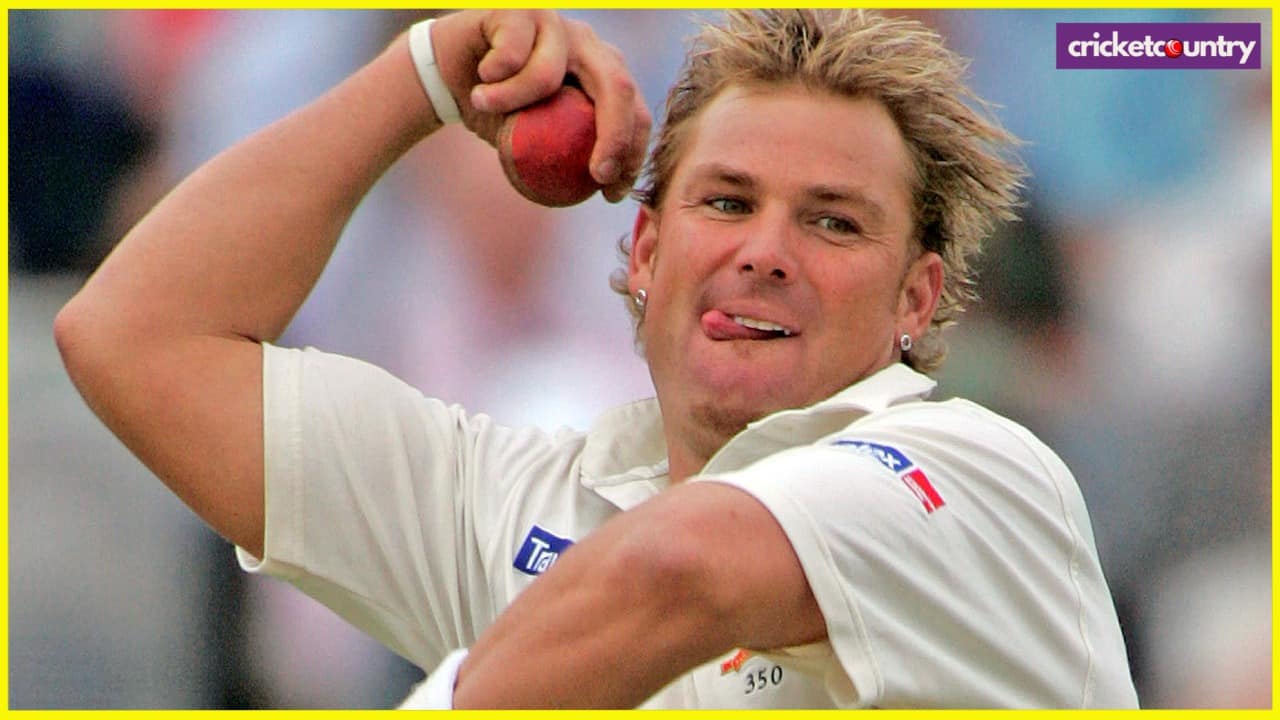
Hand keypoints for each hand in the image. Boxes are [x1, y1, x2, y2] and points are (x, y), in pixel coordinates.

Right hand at [429, 10, 650, 201]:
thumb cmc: (499, 112)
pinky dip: (492, 78)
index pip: (634, 109)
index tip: (612, 192)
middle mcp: (587, 43)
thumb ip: (569, 155)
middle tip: (595, 174)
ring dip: (510, 102)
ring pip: (547, 74)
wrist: (450, 74)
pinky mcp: (520, 9)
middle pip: (618, 86)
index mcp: (602, 71)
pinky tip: (480, 79)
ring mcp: (556, 23)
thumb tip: (605, 193)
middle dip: (614, 136)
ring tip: (485, 106)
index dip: (632, 152)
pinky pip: (510, 55)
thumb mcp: (536, 142)